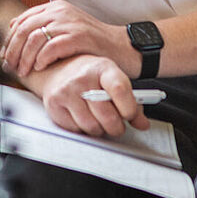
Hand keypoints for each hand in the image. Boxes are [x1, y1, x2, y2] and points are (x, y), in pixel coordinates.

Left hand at [3, 0, 135, 76]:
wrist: (120, 47)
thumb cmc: (92, 43)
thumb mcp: (65, 29)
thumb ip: (44, 28)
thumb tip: (14, 32)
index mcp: (55, 7)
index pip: (22, 20)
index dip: (10, 39)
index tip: (5, 55)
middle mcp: (60, 12)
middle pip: (24, 28)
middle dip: (13, 49)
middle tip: (9, 66)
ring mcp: (70, 23)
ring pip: (34, 38)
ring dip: (24, 57)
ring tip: (22, 71)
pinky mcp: (79, 36)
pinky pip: (52, 46)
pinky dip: (42, 58)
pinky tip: (39, 67)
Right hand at [24, 55, 148, 136]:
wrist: (57, 68)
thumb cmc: (90, 75)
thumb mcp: (113, 80)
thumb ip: (131, 102)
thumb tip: (142, 124)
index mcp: (103, 68)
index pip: (120, 89)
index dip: (129, 109)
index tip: (130, 115)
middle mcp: (83, 77)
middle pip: (108, 116)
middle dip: (116, 127)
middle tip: (116, 124)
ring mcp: (66, 91)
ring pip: (92, 127)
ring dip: (99, 129)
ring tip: (98, 119)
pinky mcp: (54, 104)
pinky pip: (75, 129)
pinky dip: (82, 129)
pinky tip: (83, 116)